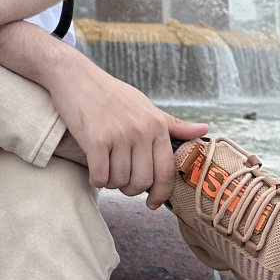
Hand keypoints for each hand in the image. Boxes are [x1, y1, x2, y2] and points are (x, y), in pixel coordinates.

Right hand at [45, 53, 206, 207]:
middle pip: (142, 181)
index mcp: (156, 125)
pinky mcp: (95, 139)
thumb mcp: (145, 106)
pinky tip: (94, 172)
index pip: (166, 171)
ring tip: (105, 170)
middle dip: (130, 189)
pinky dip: (96, 179)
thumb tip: (205, 130)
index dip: (160, 193)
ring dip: (111, 183)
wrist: (75, 76)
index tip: (152, 204)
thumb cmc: (110, 93)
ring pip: (120, 181)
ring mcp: (118, 135)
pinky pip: (100, 176)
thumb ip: (173, 124)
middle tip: (120, 181)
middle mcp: (141, 131)